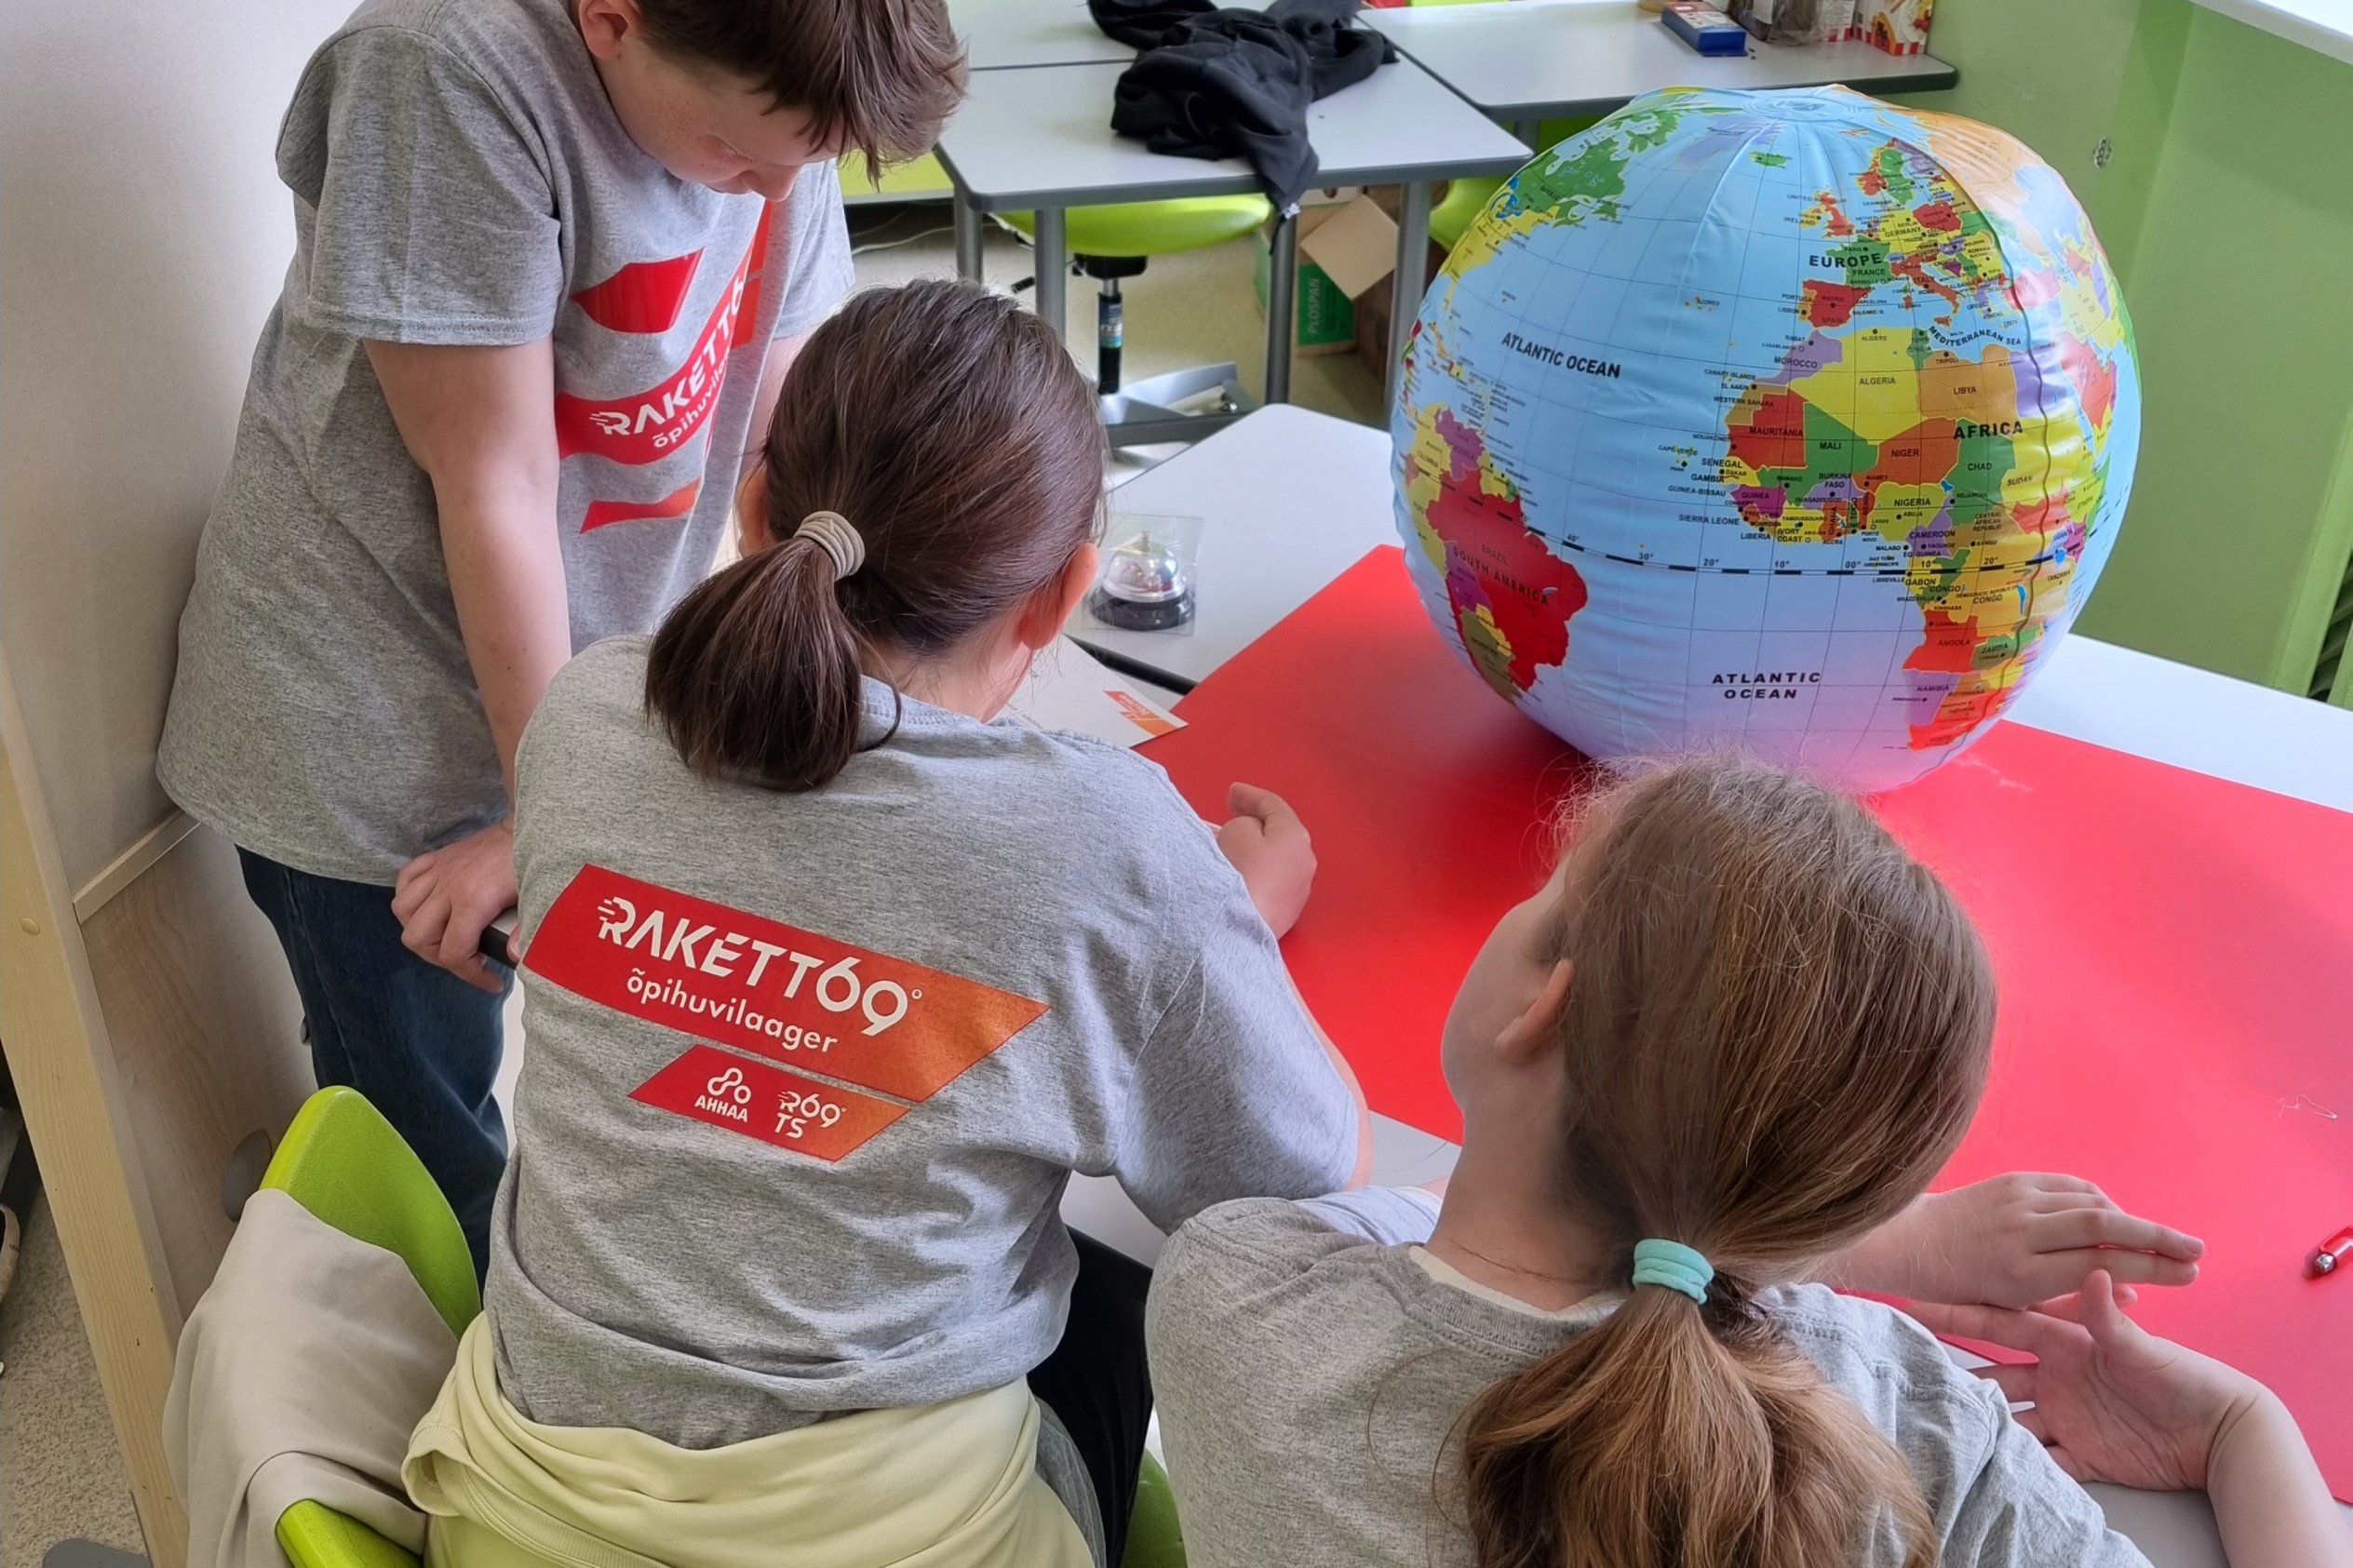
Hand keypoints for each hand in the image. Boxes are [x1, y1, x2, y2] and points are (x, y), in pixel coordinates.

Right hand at [392, 821, 517, 992]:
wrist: (529, 824)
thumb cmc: (534, 862)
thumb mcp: (537, 898)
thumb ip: (527, 931)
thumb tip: (513, 957)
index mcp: (473, 900)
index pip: (453, 952)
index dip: (470, 975)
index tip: (491, 981)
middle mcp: (448, 887)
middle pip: (418, 938)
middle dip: (439, 958)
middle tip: (466, 960)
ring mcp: (439, 871)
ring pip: (403, 910)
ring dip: (419, 931)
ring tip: (445, 937)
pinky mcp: (437, 858)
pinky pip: (406, 879)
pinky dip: (409, 897)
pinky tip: (428, 907)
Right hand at [1216, 782, 1314, 937]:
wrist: (1238, 928)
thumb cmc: (1239, 875)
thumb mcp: (1236, 831)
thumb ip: (1245, 823)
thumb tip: (1249, 835)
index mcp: (1296, 837)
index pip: (1273, 805)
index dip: (1249, 795)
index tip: (1231, 792)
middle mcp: (1304, 862)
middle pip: (1277, 833)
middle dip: (1253, 822)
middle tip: (1231, 814)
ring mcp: (1298, 890)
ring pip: (1274, 858)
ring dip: (1253, 848)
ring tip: (1228, 845)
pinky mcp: (1285, 913)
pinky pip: (1269, 881)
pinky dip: (1254, 870)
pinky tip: (1235, 873)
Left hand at [1828, 1172, 2201, 1307]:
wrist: (1909, 1243)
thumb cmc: (1966, 1290)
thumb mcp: (2020, 1309)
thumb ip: (2078, 1305)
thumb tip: (2136, 1292)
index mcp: (2022, 1275)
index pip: (2103, 1265)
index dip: (2152, 1268)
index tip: (2189, 1274)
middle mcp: (2021, 1233)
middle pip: (2104, 1225)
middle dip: (2158, 1237)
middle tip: (2197, 1250)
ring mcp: (2016, 1202)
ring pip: (2090, 1202)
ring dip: (2132, 1220)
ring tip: (2162, 1240)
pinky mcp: (2012, 1180)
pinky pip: (2070, 1186)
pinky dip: (2100, 1201)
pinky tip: (2115, 1219)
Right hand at [1908, 1271, 2266, 1491]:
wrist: (2220, 1432)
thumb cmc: (2184, 1378)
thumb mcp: (2143, 1348)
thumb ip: (2109, 1318)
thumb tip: (2092, 1271)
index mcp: (2066, 1343)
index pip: (2002, 1324)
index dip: (1960, 1315)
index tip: (1916, 1306)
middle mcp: (2058, 1378)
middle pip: (1995, 1374)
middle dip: (1955, 1372)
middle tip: (1909, 1369)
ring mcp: (2066, 1417)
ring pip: (2008, 1418)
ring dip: (1980, 1420)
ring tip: (1940, 1422)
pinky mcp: (2082, 1455)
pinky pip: (2038, 1459)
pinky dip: (2013, 1462)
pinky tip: (1983, 1462)